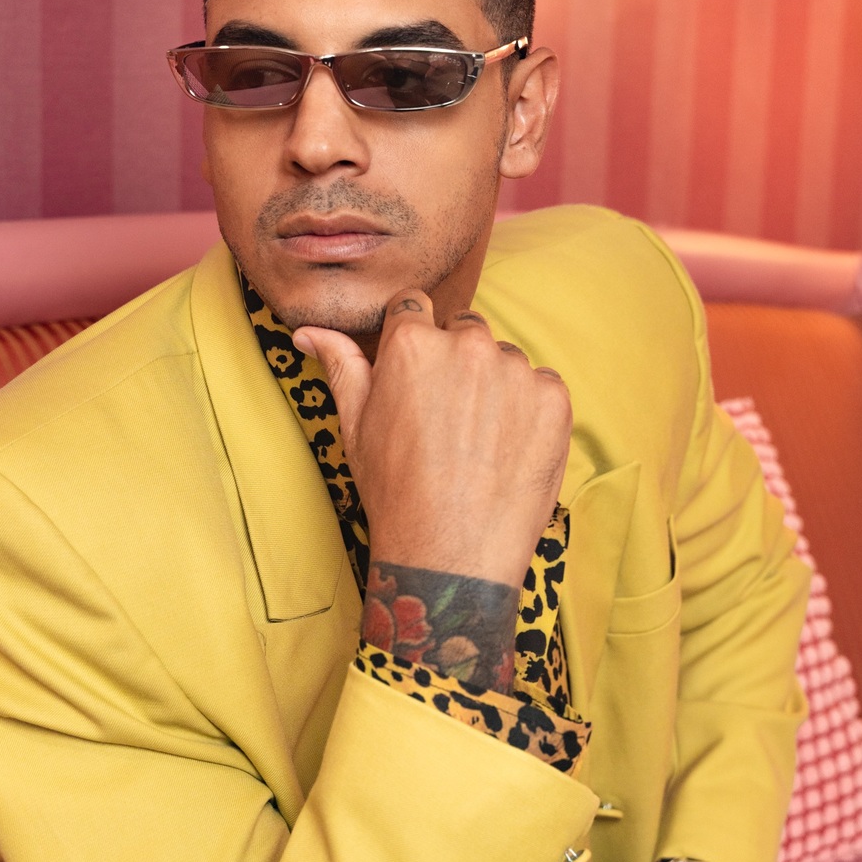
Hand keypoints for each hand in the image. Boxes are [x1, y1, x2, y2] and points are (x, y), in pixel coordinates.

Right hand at [293, 289, 570, 589]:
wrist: (452, 553)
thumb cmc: (396, 492)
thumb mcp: (356, 427)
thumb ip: (341, 366)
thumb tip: (308, 333)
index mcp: (412, 344)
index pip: (413, 309)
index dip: (411, 340)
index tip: (415, 377)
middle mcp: (467, 346)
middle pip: (463, 330)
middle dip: (455, 362)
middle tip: (446, 418)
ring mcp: (516, 371)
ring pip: (504, 359)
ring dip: (495, 385)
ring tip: (479, 441)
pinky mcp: (553, 399)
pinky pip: (542, 386)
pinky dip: (529, 411)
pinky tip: (508, 450)